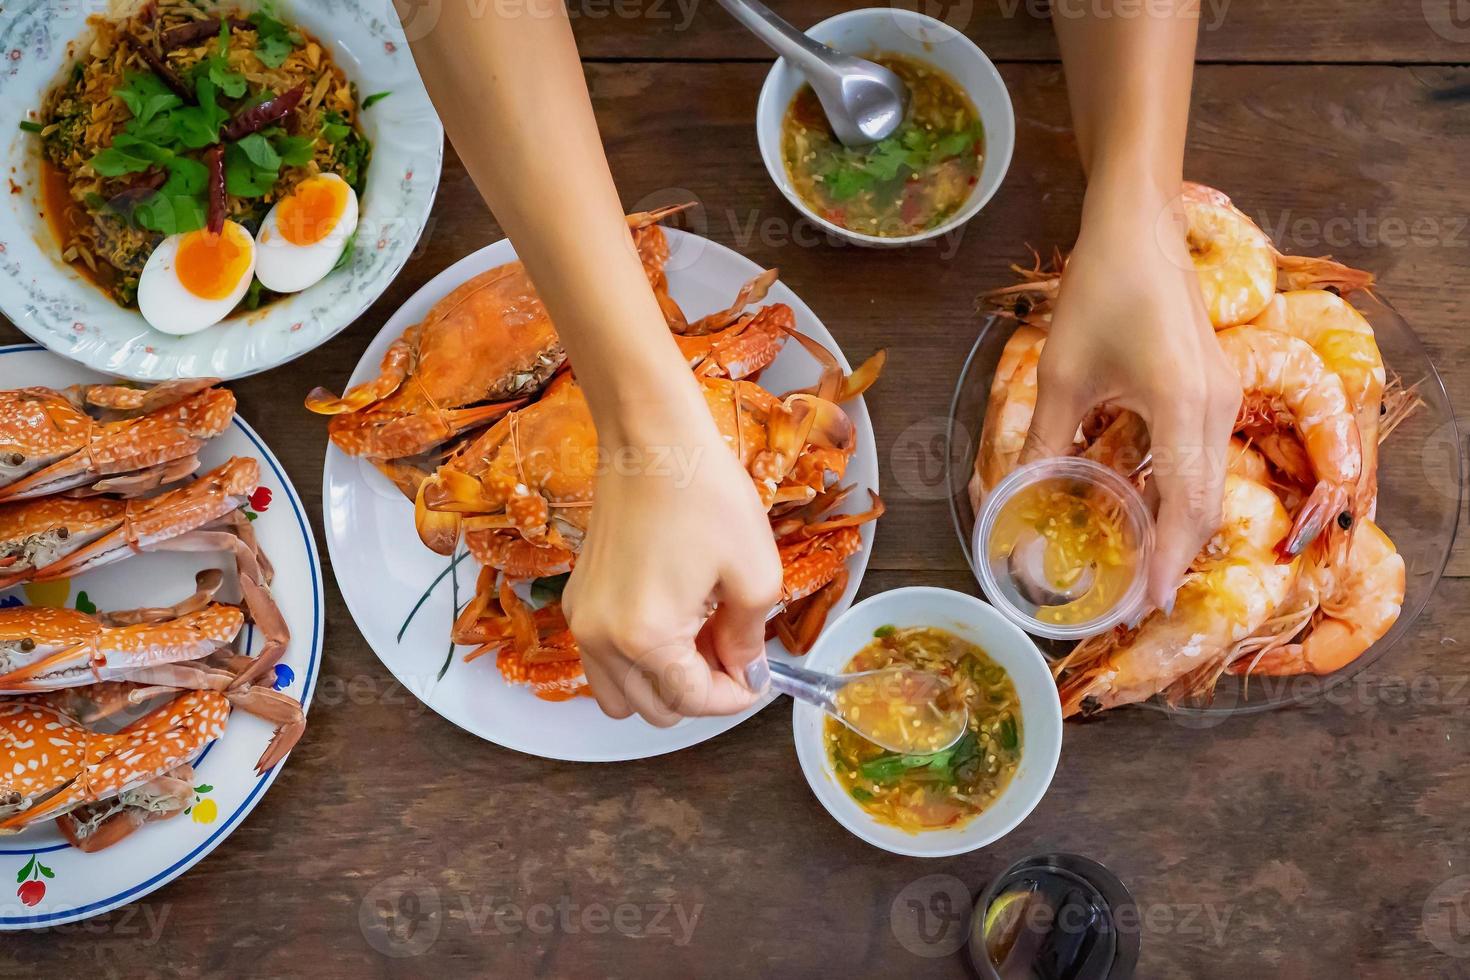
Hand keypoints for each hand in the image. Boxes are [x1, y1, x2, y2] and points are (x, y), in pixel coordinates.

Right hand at [562, 411, 781, 724]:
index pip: (692, 701)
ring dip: (663, 684)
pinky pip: (603, 660)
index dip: (735, 697)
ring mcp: (582, 621)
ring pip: (620, 694)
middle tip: (733, 654)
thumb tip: (747, 673)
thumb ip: (750, 639)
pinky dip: (637, 660)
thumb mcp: (754, 573)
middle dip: (699, 692)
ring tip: (701, 641)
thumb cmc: (705, 496)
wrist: (652, 441)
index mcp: (647, 638)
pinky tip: (673, 620)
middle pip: (653, 708)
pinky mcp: (577, 600)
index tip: (758, 678)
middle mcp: (602, 639)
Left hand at [1021, 182, 1241, 609]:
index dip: (1169, 561)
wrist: (1138, 225)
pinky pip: (1203, 456)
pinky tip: (1145, 509)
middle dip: (1176, 556)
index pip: (1188, 504)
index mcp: (1184, 405)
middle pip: (1206, 503)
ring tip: (1142, 566)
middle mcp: (1216, 406)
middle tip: (1139, 600)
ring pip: (1208, 482)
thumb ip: (1045, 441)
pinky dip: (1179, 491)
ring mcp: (1223, 396)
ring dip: (1178, 527)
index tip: (1148, 606)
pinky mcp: (1214, 387)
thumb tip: (1014, 498)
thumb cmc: (1100, 290)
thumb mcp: (1062, 374)